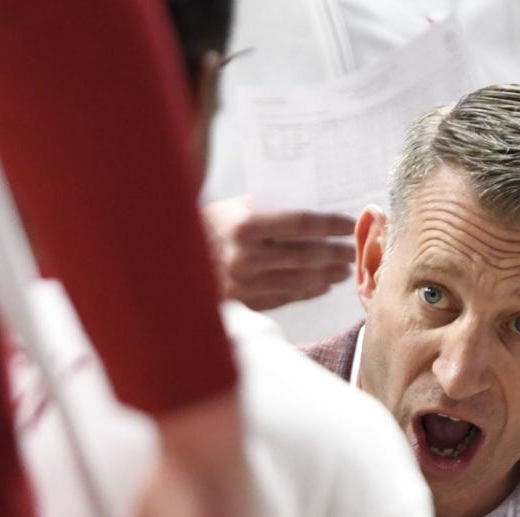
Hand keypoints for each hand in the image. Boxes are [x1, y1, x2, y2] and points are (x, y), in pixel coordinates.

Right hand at [205, 196, 355, 311]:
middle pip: (306, 256)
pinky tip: (322, 286)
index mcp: (245, 225)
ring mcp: (245, 285)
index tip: (349, 224)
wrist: (169, 258)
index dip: (329, 225)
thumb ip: (270, 212)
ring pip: (300, 282)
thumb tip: (317, 215)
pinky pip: (286, 298)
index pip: (301, 223)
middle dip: (335, 254)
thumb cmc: (208, 226)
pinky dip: (308, 292)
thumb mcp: (234, 209)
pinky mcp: (244, 304)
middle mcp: (245, 257)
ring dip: (327, 276)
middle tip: (351, 250)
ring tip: (342, 270)